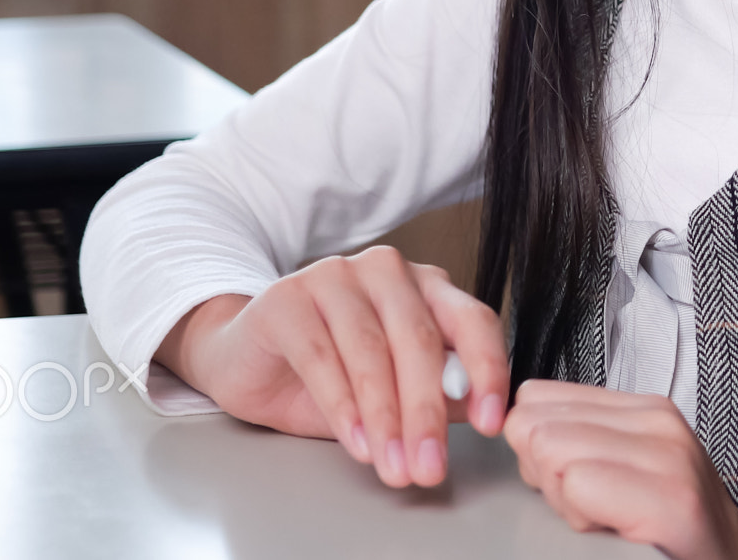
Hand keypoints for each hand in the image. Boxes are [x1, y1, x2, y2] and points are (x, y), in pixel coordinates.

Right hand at [154, 246, 509, 488]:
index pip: (472, 320)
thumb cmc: (328, 373)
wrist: (245, 359)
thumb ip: (437, 393)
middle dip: (426, 413)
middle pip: (420, 340)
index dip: (487, 370)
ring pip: (372, 351)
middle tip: (429, 466)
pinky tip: (356, 440)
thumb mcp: (393, 389)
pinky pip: (322, 356)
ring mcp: (336, 276)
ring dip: (385, 417)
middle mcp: (387, 271)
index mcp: (426, 286)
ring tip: (392, 465)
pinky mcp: (287, 298)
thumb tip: (481, 414)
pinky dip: (343, 405)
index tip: (492, 423)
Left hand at [504, 380, 737, 559]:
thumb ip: (576, 444)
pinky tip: (617, 534)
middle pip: (534, 424)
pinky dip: (581, 519)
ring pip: (550, 450)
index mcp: (642, 411)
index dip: (535, 453)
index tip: (573, 487)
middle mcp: (658, 420)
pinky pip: (578, 481)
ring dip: (564, 503)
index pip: (536, 398)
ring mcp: (668, 454)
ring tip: (609, 523)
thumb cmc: (668, 540)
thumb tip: (514, 431)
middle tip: (593, 512)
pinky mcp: (672, 496)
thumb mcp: (623, 476)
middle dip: (544, 478)